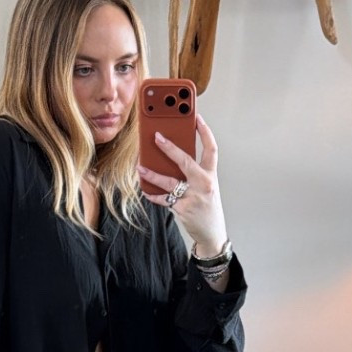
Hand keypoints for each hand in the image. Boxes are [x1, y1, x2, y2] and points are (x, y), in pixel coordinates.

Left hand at [138, 113, 227, 254]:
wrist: (212, 234)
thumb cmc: (207, 207)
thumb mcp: (206, 187)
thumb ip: (194, 173)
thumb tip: (172, 157)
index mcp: (211, 176)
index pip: (211, 149)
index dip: (205, 132)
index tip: (197, 118)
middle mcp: (204, 184)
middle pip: (185, 160)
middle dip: (169, 148)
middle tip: (157, 137)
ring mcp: (193, 197)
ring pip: (169, 181)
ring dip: (152, 173)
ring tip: (140, 166)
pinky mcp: (182, 209)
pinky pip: (163, 199)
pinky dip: (153, 195)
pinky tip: (145, 190)